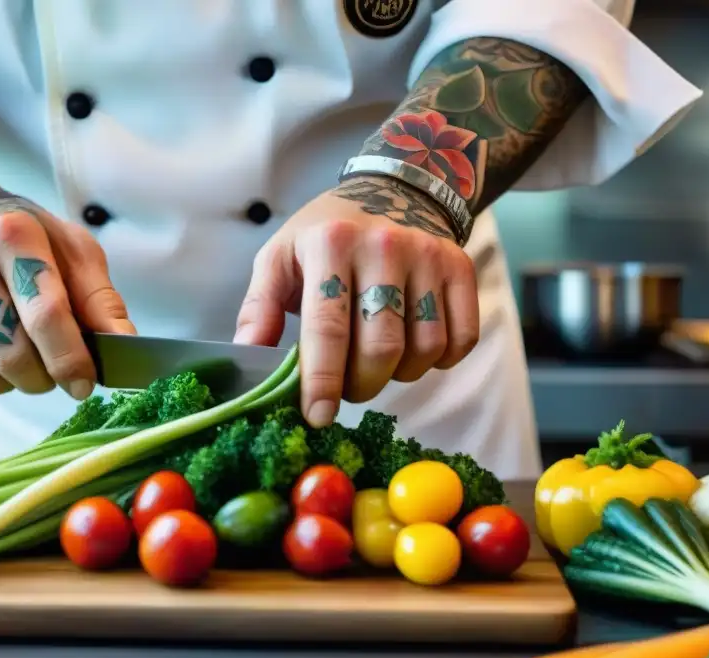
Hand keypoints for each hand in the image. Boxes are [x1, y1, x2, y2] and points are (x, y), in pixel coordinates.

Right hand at [0, 193, 133, 397]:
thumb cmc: (27, 240)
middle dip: (45, 377)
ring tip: (18, 345)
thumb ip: (101, 301)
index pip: (46, 316)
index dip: (72, 360)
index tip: (85, 385)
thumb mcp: (73, 251)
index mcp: (14, 236)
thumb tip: (125, 349)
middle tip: (56, 367)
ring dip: (13, 380)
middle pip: (14, 357)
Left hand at [234, 177, 478, 426]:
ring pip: (423, 348)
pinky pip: (460, 339)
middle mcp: (384, 245)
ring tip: (376, 360)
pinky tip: (414, 348)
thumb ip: (259, 308)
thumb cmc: (324, 236)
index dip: (323, 380)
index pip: (328, 327)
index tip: (318, 415)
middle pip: (380, 347)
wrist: (389, 190)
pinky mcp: (460, 267)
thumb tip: (248, 355)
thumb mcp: (279, 258)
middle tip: (346, 387)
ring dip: (399, 374)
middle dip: (360, 385)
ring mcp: (428, 255)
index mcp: (330, 243)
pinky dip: (439, 360)